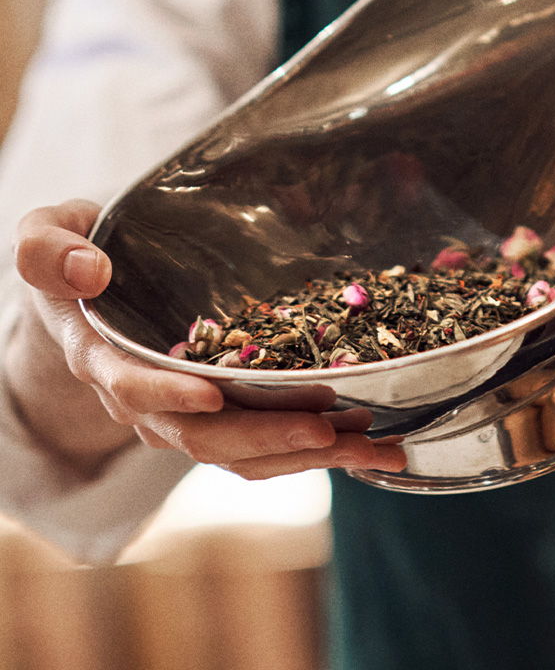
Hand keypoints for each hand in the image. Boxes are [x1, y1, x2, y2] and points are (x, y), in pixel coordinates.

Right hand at [8, 200, 406, 478]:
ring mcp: (179, 412)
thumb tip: (91, 271)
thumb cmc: (78, 251)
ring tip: (370, 443)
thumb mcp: (48, 235)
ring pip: (239, 453)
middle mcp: (139, 397)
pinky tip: (362, 436)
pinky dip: (310, 448)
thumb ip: (51, 248)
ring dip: (304, 455)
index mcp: (99, 354)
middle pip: (200, 436)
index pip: (130, 384)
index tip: (212, 393)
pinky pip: (259, 445)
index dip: (167, 392)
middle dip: (265, 437)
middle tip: (327, 430)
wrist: (93, 285)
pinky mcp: (217, 413)